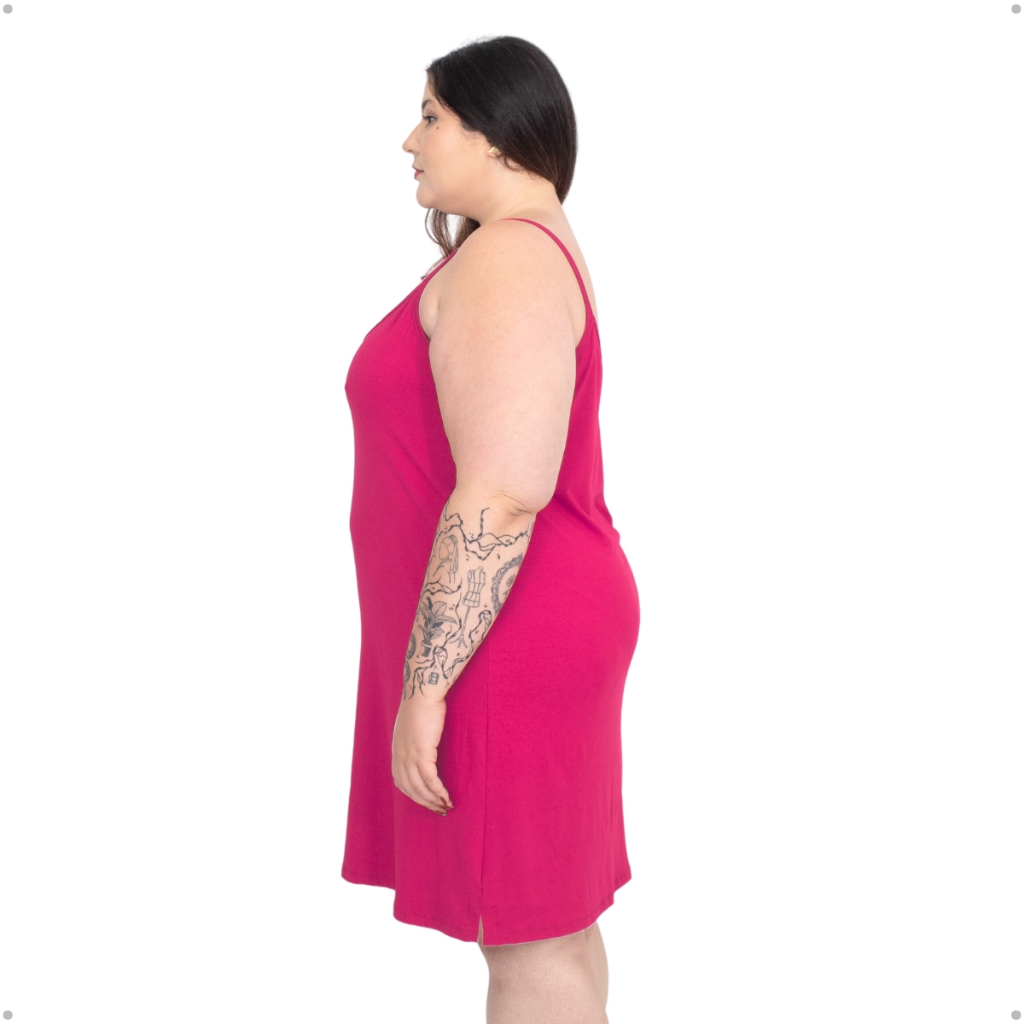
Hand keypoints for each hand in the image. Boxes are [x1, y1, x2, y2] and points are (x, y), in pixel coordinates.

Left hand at [392, 692, 453, 815]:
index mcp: (397, 751)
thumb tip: (424, 743)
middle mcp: (400, 756)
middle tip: (439, 810)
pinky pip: (430, 780)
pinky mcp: (422, 753)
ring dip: (433, 800)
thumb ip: (415, 738)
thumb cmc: (421, 704)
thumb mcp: (412, 726)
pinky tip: (446, 797)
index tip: (428, 801)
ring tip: (446, 807)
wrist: (422, 692)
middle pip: (410, 789)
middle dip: (425, 802)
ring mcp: (409, 756)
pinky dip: (438, 791)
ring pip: (420, 788)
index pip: (402, 782)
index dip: (415, 795)